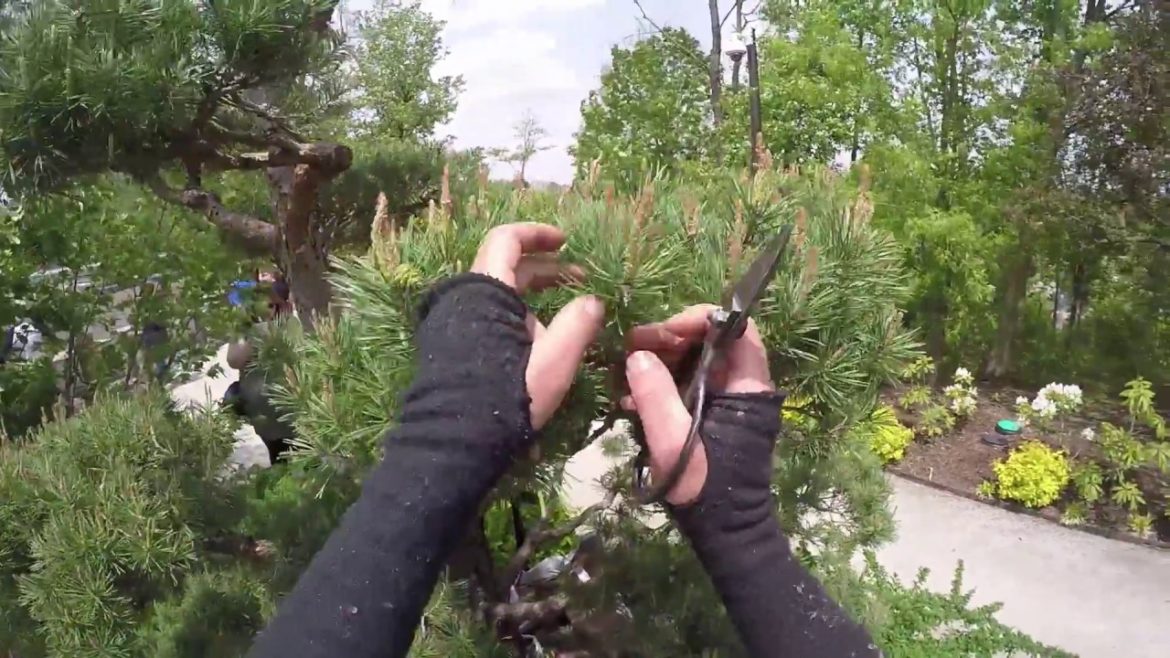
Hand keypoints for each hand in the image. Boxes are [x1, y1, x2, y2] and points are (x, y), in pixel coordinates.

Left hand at [471, 223, 604, 428]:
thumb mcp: (555, 360)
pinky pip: (487, 317)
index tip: (565, 242)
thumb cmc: (509, 393)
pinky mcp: (450, 346)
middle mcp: (464, 299)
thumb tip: (592, 301)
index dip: (537, 234)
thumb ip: (578, 324)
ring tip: (566, 319)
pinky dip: (515, 317)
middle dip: (546, 270)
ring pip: (498, 296)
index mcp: (486, 290)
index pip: (508, 239)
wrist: (456, 439)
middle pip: (506, 267)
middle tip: (580, 281)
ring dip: (533, 298)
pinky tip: (539, 342)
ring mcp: (453, 322)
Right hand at [625, 305, 773, 504]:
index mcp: (747, 387)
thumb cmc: (705, 486)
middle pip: (711, 341)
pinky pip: (688, 386)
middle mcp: (743, 386)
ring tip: (625, 371)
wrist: (724, 531)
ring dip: (660, 361)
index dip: (699, 320)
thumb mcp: (673, 441)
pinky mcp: (713, 416)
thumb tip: (638, 356)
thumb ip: (655, 395)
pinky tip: (632, 398)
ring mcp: (728, 401)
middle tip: (632, 347)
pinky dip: (662, 384)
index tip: (662, 333)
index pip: (736, 329)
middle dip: (669, 339)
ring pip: (695, 361)